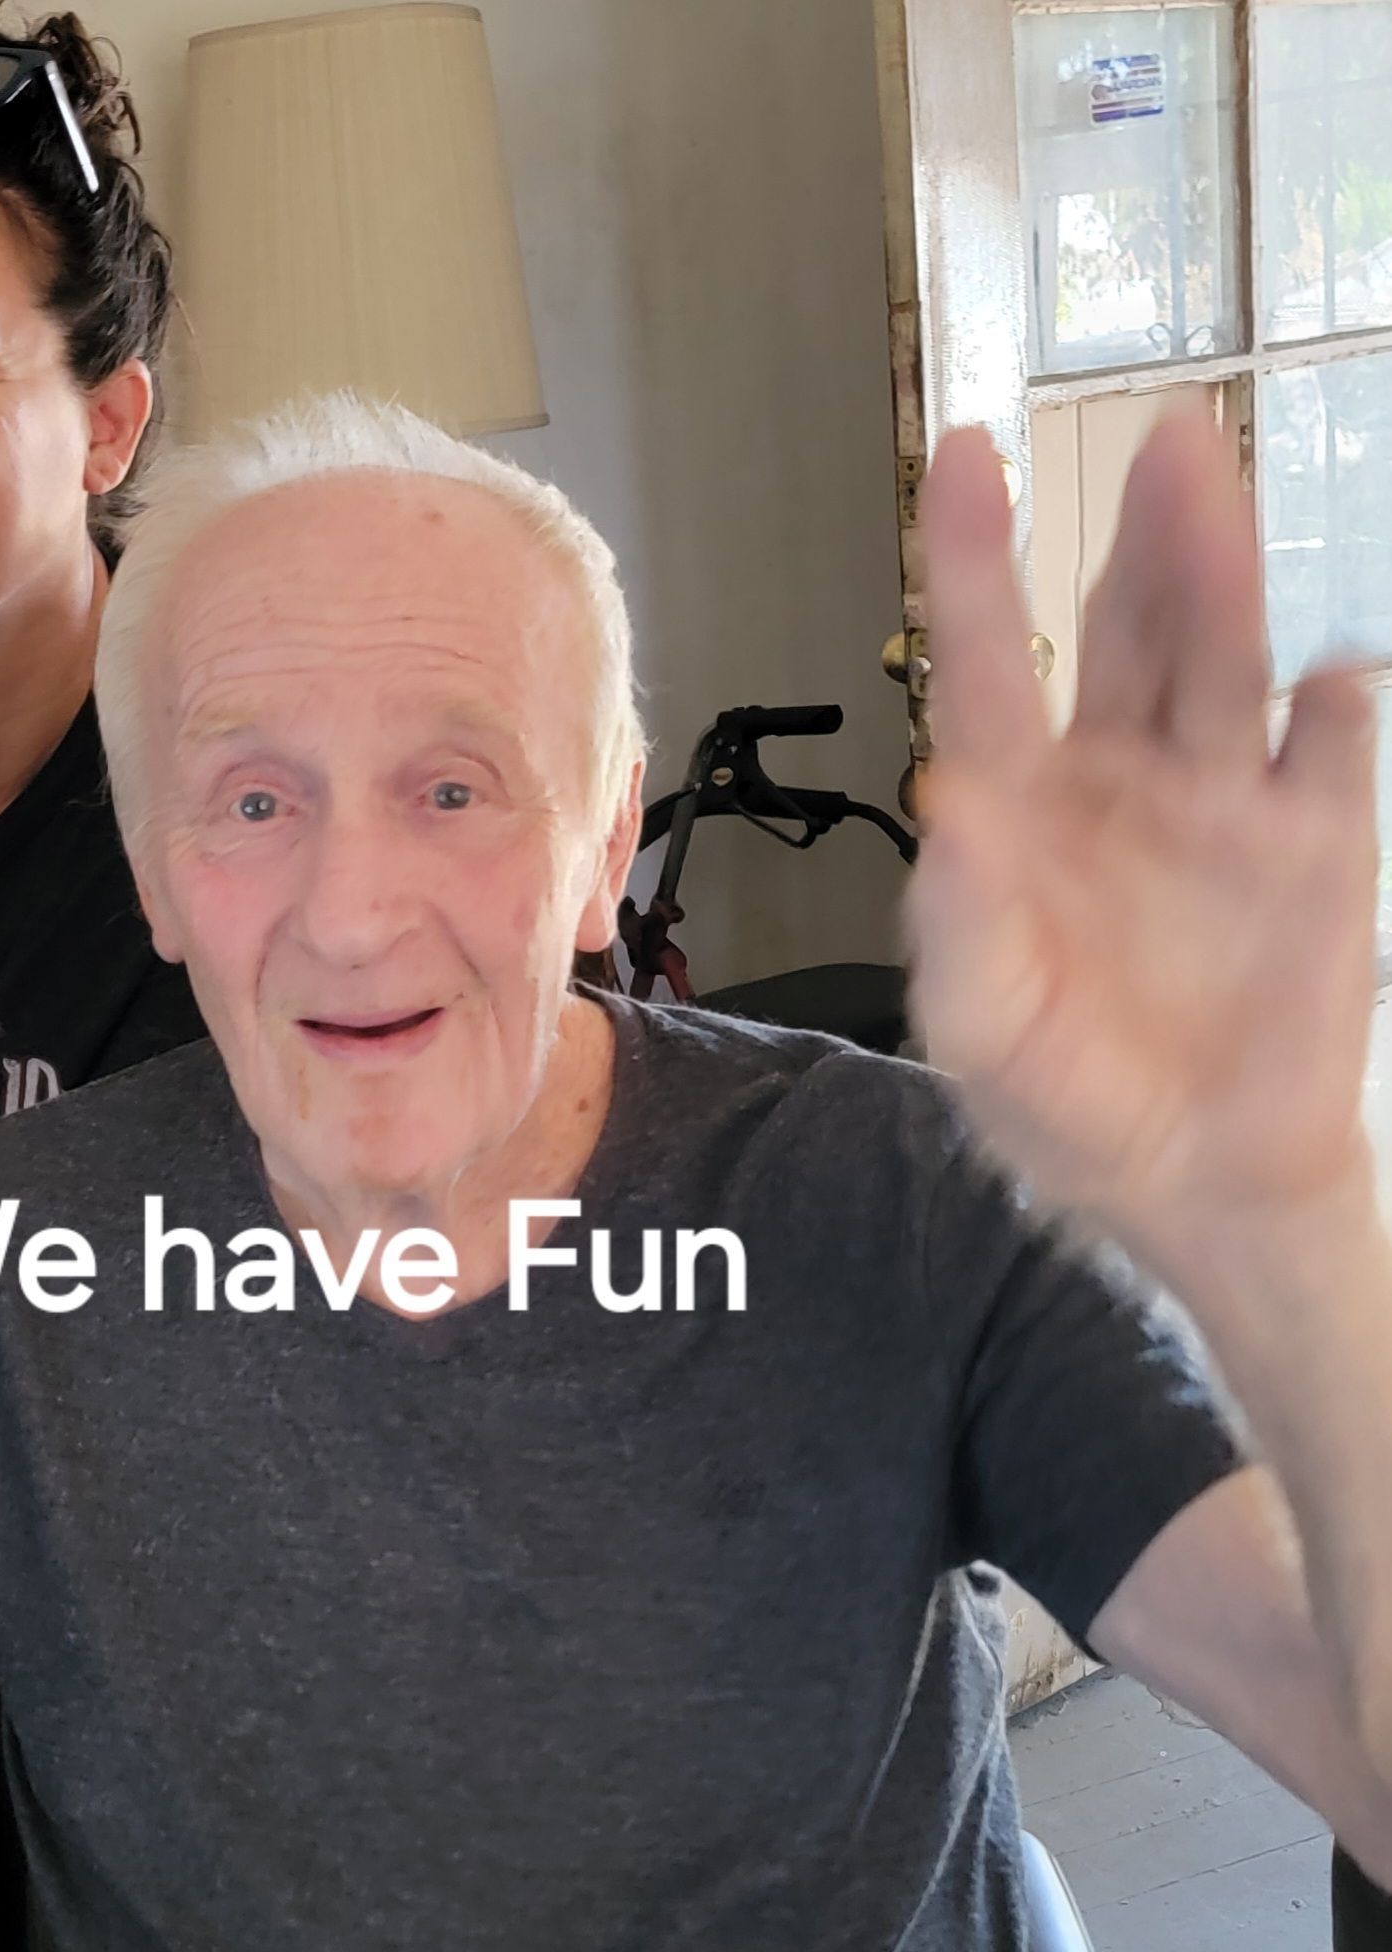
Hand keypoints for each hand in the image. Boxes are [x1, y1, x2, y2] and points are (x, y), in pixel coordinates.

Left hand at [907, 409, 1379, 1255]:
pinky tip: (1324, 687)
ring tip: (1210, 486)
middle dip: (1141, 540)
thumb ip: (961, 922)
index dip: (970, 564)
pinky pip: (1334, 756)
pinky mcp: (1320, 845)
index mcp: (1023, 809)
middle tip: (1157, 444)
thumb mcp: (983, 1029)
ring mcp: (1225, 804)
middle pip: (1128, 635)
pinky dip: (1334, 713)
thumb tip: (942, 797)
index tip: (960, 457)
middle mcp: (1122, 780)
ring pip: (1225, 664)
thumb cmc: (1066, 1100)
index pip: (986, 666)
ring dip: (1224, 578)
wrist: (1198, 1180)